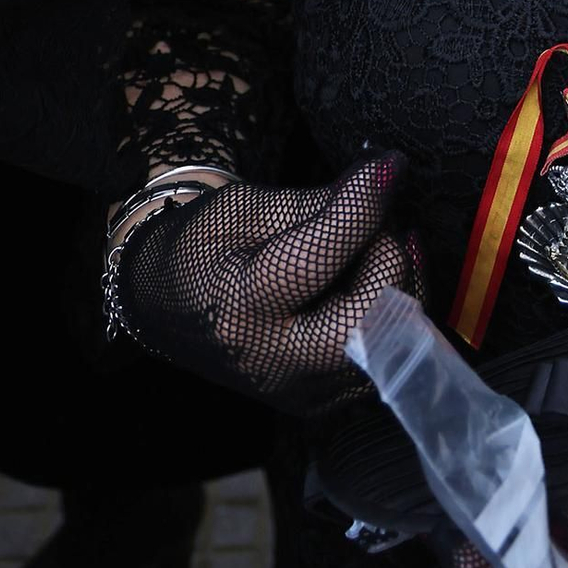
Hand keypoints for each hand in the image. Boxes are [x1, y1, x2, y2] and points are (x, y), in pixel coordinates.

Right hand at [113, 156, 425, 411]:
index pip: (319, 259)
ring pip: (393, 339)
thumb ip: (317, 202)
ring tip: (373, 241)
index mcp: (240, 307)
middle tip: (374, 214)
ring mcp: (303, 393)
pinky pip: (388, 354)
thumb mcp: (245, 207)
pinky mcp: (324, 402)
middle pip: (371, 313)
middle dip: (387, 253)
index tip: (390, 164)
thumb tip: (384, 178)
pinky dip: (392, 307)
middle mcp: (274, 363)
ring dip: (398, 279)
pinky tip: (372, 275)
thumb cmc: (205, 247)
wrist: (170, 308)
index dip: (364, 206)